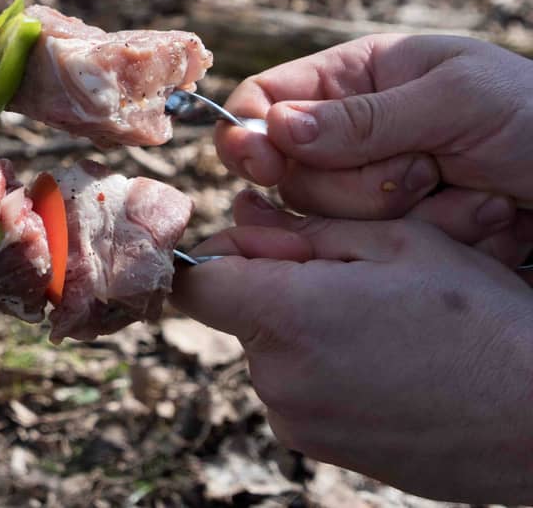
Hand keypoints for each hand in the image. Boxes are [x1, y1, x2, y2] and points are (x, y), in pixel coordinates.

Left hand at [173, 194, 532, 503]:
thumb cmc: (481, 320)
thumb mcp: (399, 241)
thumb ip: (306, 228)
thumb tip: (245, 220)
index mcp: (285, 317)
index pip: (194, 281)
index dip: (221, 253)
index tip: (265, 243)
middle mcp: (277, 380)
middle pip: (238, 315)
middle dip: (278, 287)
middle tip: (356, 279)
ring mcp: (300, 425)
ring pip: (272, 355)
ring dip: (308, 332)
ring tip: (388, 326)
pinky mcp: (327, 454)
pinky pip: (303, 395)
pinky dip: (331, 373)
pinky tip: (393, 365)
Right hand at [215, 34, 532, 216]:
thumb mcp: (459, 102)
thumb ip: (365, 118)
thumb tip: (276, 128)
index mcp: (357, 77)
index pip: (265, 101)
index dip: (250, 135)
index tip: (264, 165)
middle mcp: (355, 132)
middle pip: (292, 174)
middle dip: (358, 184)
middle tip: (428, 171)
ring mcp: (380, 187)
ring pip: (334, 221)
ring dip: (409, 214)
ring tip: (477, 196)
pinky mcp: (406, 236)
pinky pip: (384, 253)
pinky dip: (441, 240)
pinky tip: (488, 223)